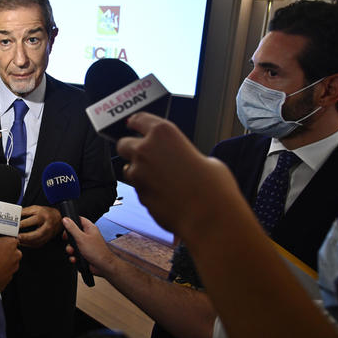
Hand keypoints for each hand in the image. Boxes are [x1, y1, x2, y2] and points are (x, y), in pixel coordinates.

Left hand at [18, 205, 61, 247]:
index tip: (14, 227)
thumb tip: (14, 215)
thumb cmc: (45, 213)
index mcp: (43, 216)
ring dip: (27, 242)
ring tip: (18, 240)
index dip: (22, 224)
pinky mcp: (47, 239)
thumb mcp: (35, 208)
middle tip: (16, 237)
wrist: (58, 218)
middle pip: (36, 234)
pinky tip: (23, 242)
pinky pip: (38, 244)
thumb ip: (25, 211)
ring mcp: (48, 234)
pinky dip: (29, 244)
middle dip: (26, 236)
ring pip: (37, 241)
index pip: (31, 221)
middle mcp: (47, 226)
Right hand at [62, 216, 115, 276]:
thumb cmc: (97, 252)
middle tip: (69, 241)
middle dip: (69, 239)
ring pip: (73, 244)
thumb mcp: (81, 238)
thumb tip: (65, 219)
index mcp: (89, 228)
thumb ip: (72, 228)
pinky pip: (75, 253)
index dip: (71, 222)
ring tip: (73, 252)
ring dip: (70, 249)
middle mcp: (88, 235)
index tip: (65, 227)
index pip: (79, 220)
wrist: (103, 266)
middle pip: (73, 233)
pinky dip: (74, 256)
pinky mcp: (84, 253)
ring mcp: (86, 244)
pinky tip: (75, 259)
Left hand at [116, 113, 234, 234]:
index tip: (133, 125)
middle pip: (124, 144)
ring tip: (160, 180)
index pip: (138, 119)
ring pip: (128, 169)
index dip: (135, 123)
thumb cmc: (213, 187)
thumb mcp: (204, 158)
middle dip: (131, 149)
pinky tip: (165, 195)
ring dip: (138, 172)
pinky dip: (147, 190)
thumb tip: (180, 161)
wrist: (209, 217)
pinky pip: (138, 189)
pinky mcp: (138, 195)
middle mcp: (146, 150)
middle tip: (145, 156)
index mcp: (163, 133)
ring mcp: (139, 174)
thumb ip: (184, 154)